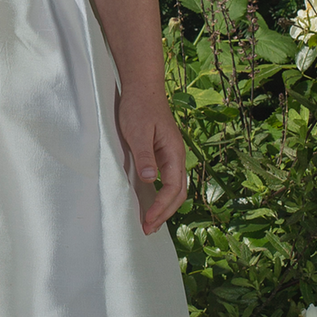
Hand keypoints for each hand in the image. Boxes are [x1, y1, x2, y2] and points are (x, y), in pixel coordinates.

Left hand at [117, 88, 187, 234]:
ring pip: (174, 188)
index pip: (173, 188)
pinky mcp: (162, 154)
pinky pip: (167, 180)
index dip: (160, 207)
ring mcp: (171, 156)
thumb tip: (151, 180)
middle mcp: (177, 156)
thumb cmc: (139, 107)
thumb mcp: (138, 132)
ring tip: (151, 222)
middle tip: (148, 229)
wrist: (142, 87)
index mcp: (174, 153)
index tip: (147, 220)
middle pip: (178, 193)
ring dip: (164, 207)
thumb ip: (145, 156)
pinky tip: (151, 202)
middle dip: (164, 213)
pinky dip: (161, 196)